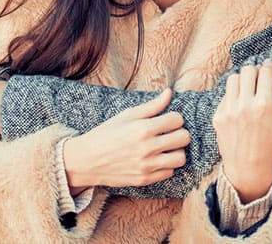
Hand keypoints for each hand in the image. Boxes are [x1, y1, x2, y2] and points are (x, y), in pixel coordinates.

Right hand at [63, 88, 189, 190]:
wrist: (87, 160)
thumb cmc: (106, 134)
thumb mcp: (127, 115)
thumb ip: (152, 106)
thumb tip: (169, 92)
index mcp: (143, 128)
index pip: (177, 120)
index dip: (174, 118)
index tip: (166, 120)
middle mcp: (147, 148)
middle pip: (184, 138)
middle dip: (179, 132)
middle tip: (169, 132)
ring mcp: (147, 166)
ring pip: (181, 158)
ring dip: (176, 150)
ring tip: (166, 147)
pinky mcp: (145, 179)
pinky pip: (170, 172)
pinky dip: (167, 165)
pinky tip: (157, 158)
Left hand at [213, 59, 271, 202]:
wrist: (248, 167)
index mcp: (264, 105)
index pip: (265, 72)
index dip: (268, 66)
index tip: (269, 65)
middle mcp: (245, 105)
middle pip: (247, 71)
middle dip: (255, 70)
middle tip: (259, 75)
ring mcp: (229, 110)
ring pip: (233, 79)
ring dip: (242, 79)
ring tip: (249, 86)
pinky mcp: (218, 116)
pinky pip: (224, 95)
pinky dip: (233, 94)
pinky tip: (240, 102)